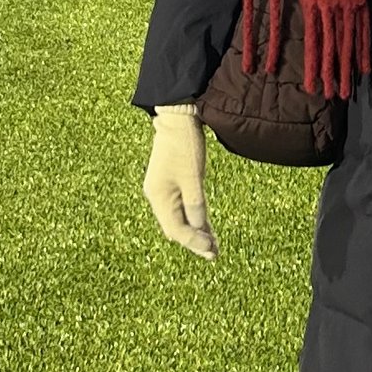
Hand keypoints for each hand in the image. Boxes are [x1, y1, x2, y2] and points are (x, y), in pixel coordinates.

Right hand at [143, 103, 217, 260]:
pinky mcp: (171, 183)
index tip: (212, 251)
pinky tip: (205, 227)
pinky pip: (181, 208)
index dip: (194, 242)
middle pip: (175, 228)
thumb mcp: (193, 177)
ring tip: (213, 246)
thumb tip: (199, 231)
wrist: (177, 118)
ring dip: (195, 232)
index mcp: (159, 197)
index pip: (176, 229)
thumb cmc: (185, 145)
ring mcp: (163, 190)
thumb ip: (195, 205)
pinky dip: (193, 218)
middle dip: (194, 241)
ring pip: (178, 219)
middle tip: (214, 254)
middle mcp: (157, 196)